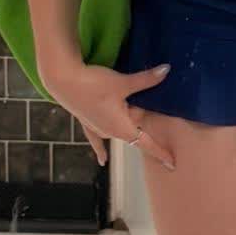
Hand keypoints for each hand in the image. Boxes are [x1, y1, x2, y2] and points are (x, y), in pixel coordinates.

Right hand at [42, 60, 176, 170]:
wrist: (63, 80)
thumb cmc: (94, 84)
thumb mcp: (123, 83)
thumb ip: (146, 80)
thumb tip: (167, 70)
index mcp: (122, 128)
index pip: (146, 143)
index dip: (160, 152)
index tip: (172, 164)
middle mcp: (110, 132)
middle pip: (134, 125)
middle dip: (138, 111)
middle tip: (132, 90)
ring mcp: (97, 128)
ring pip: (120, 125)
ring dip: (125, 116)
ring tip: (119, 98)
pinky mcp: (86, 122)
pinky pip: (97, 137)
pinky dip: (100, 148)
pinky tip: (102, 160)